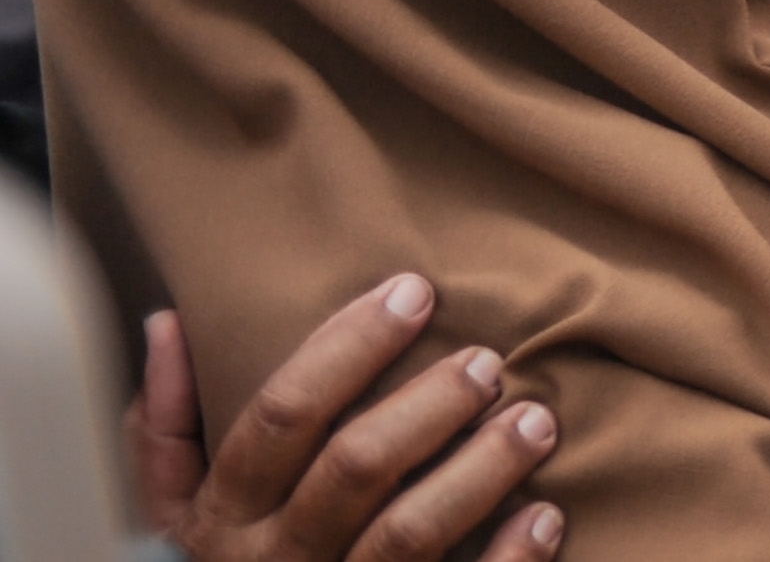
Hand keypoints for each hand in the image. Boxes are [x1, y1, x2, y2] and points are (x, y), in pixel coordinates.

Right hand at [129, 278, 562, 561]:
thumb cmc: (236, 556)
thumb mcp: (176, 505)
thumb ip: (167, 424)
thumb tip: (169, 321)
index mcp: (224, 514)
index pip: (282, 413)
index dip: (349, 347)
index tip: (415, 290)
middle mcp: (274, 558)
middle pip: (354, 468)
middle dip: (428, 406)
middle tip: (487, 363)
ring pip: (408, 532)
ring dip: (480, 471)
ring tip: (536, 421)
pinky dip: (508, 557)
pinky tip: (546, 513)